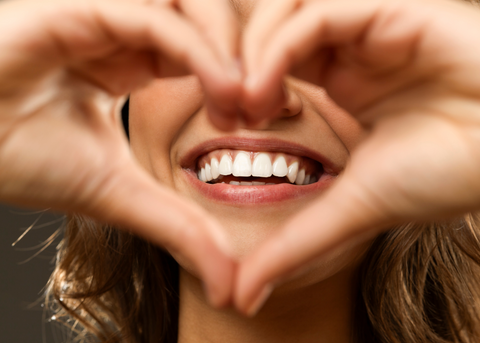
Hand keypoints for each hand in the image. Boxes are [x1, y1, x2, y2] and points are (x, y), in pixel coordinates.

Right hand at [0, 0, 240, 306]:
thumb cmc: (22, 158)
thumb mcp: (120, 193)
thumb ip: (178, 227)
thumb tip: (229, 282)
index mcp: (134, 60)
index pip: (210, 48)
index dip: (243, 78)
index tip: (260, 118)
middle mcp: (127, 32)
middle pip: (213, 17)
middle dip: (249, 58)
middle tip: (264, 108)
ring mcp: (107, 16)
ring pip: (193, 5)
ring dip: (231, 49)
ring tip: (243, 103)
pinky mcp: (82, 9)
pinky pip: (157, 18)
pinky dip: (199, 51)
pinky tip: (224, 91)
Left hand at [236, 0, 479, 314]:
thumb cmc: (445, 175)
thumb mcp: (349, 208)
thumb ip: (294, 245)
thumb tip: (243, 300)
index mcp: (342, 80)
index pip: (267, 58)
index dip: (235, 84)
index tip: (222, 124)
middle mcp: (348, 49)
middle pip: (266, 28)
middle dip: (232, 64)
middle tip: (222, 112)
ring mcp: (367, 26)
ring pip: (285, 11)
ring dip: (251, 53)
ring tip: (244, 104)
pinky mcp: (390, 10)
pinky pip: (318, 12)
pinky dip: (279, 46)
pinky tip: (265, 89)